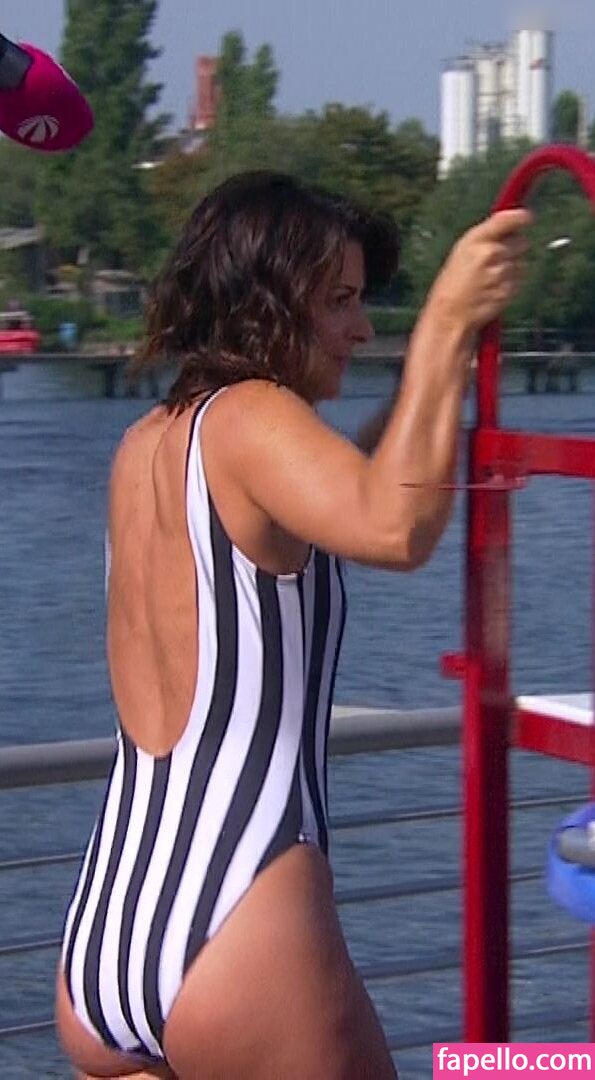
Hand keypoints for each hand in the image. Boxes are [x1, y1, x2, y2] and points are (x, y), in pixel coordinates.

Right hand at [430, 209, 532, 332]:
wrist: (449, 314)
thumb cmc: (453, 283)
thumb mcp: (463, 250)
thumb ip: (488, 235)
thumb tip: (513, 223)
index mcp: (477, 239)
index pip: (509, 219)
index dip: (522, 217)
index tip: (527, 218)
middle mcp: (491, 252)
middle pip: (521, 241)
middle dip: (514, 248)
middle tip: (496, 259)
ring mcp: (502, 272)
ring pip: (521, 262)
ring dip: (511, 268)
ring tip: (489, 278)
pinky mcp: (509, 288)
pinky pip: (519, 279)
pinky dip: (510, 283)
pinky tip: (493, 289)